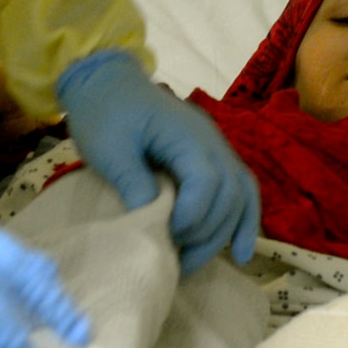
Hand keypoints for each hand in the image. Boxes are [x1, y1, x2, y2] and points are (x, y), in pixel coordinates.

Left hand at [56, 50, 260, 274]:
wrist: (105, 82)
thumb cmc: (103, 113)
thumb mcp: (108, 148)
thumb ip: (132, 182)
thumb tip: (152, 221)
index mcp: (186, 134)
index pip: (207, 182)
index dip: (191, 216)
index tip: (164, 235)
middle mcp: (211, 141)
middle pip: (229, 194)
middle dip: (205, 234)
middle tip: (173, 260)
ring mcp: (216, 148)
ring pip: (240, 196)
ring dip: (222, 235)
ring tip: (194, 265)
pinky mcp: (210, 158)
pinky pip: (240, 190)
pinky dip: (243, 222)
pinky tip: (240, 253)